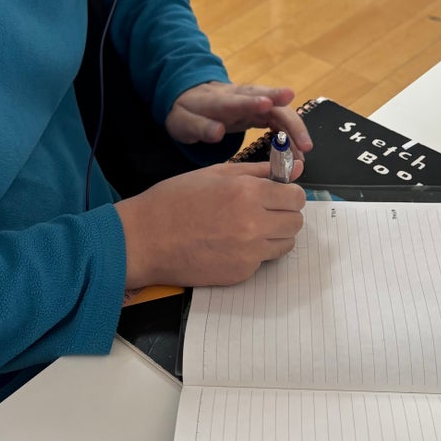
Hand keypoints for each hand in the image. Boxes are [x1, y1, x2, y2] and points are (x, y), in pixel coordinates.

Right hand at [116, 162, 305, 287]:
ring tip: (245, 227)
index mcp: (248, 192)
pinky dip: (254, 252)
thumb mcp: (216, 173)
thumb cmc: (175, 200)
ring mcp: (248, 252)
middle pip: (296, 221)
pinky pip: (263, 261)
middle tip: (262, 210)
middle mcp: (254, 223)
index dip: (288, 193)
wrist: (145, 238)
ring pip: (285, 243)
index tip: (277, 194)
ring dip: (274, 234)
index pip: (296, 196)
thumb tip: (296, 167)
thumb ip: (260, 170)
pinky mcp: (240, 273)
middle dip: (284, 214)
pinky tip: (229, 243)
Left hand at [166, 82, 311, 154]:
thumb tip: (218, 132)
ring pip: (280, 111)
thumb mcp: (183, 122)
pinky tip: (299, 149)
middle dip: (289, 119)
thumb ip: (199, 127)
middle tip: (304, 142)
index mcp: (218, 100)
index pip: (237, 100)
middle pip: (270, 103)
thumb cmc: (186, 113)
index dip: (252, 102)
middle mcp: (241, 96)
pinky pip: (279, 119)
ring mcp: (253, 101)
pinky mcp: (260, 109)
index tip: (269, 104)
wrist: (191, 97)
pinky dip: (290, 133)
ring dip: (295, 129)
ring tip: (306, 151)